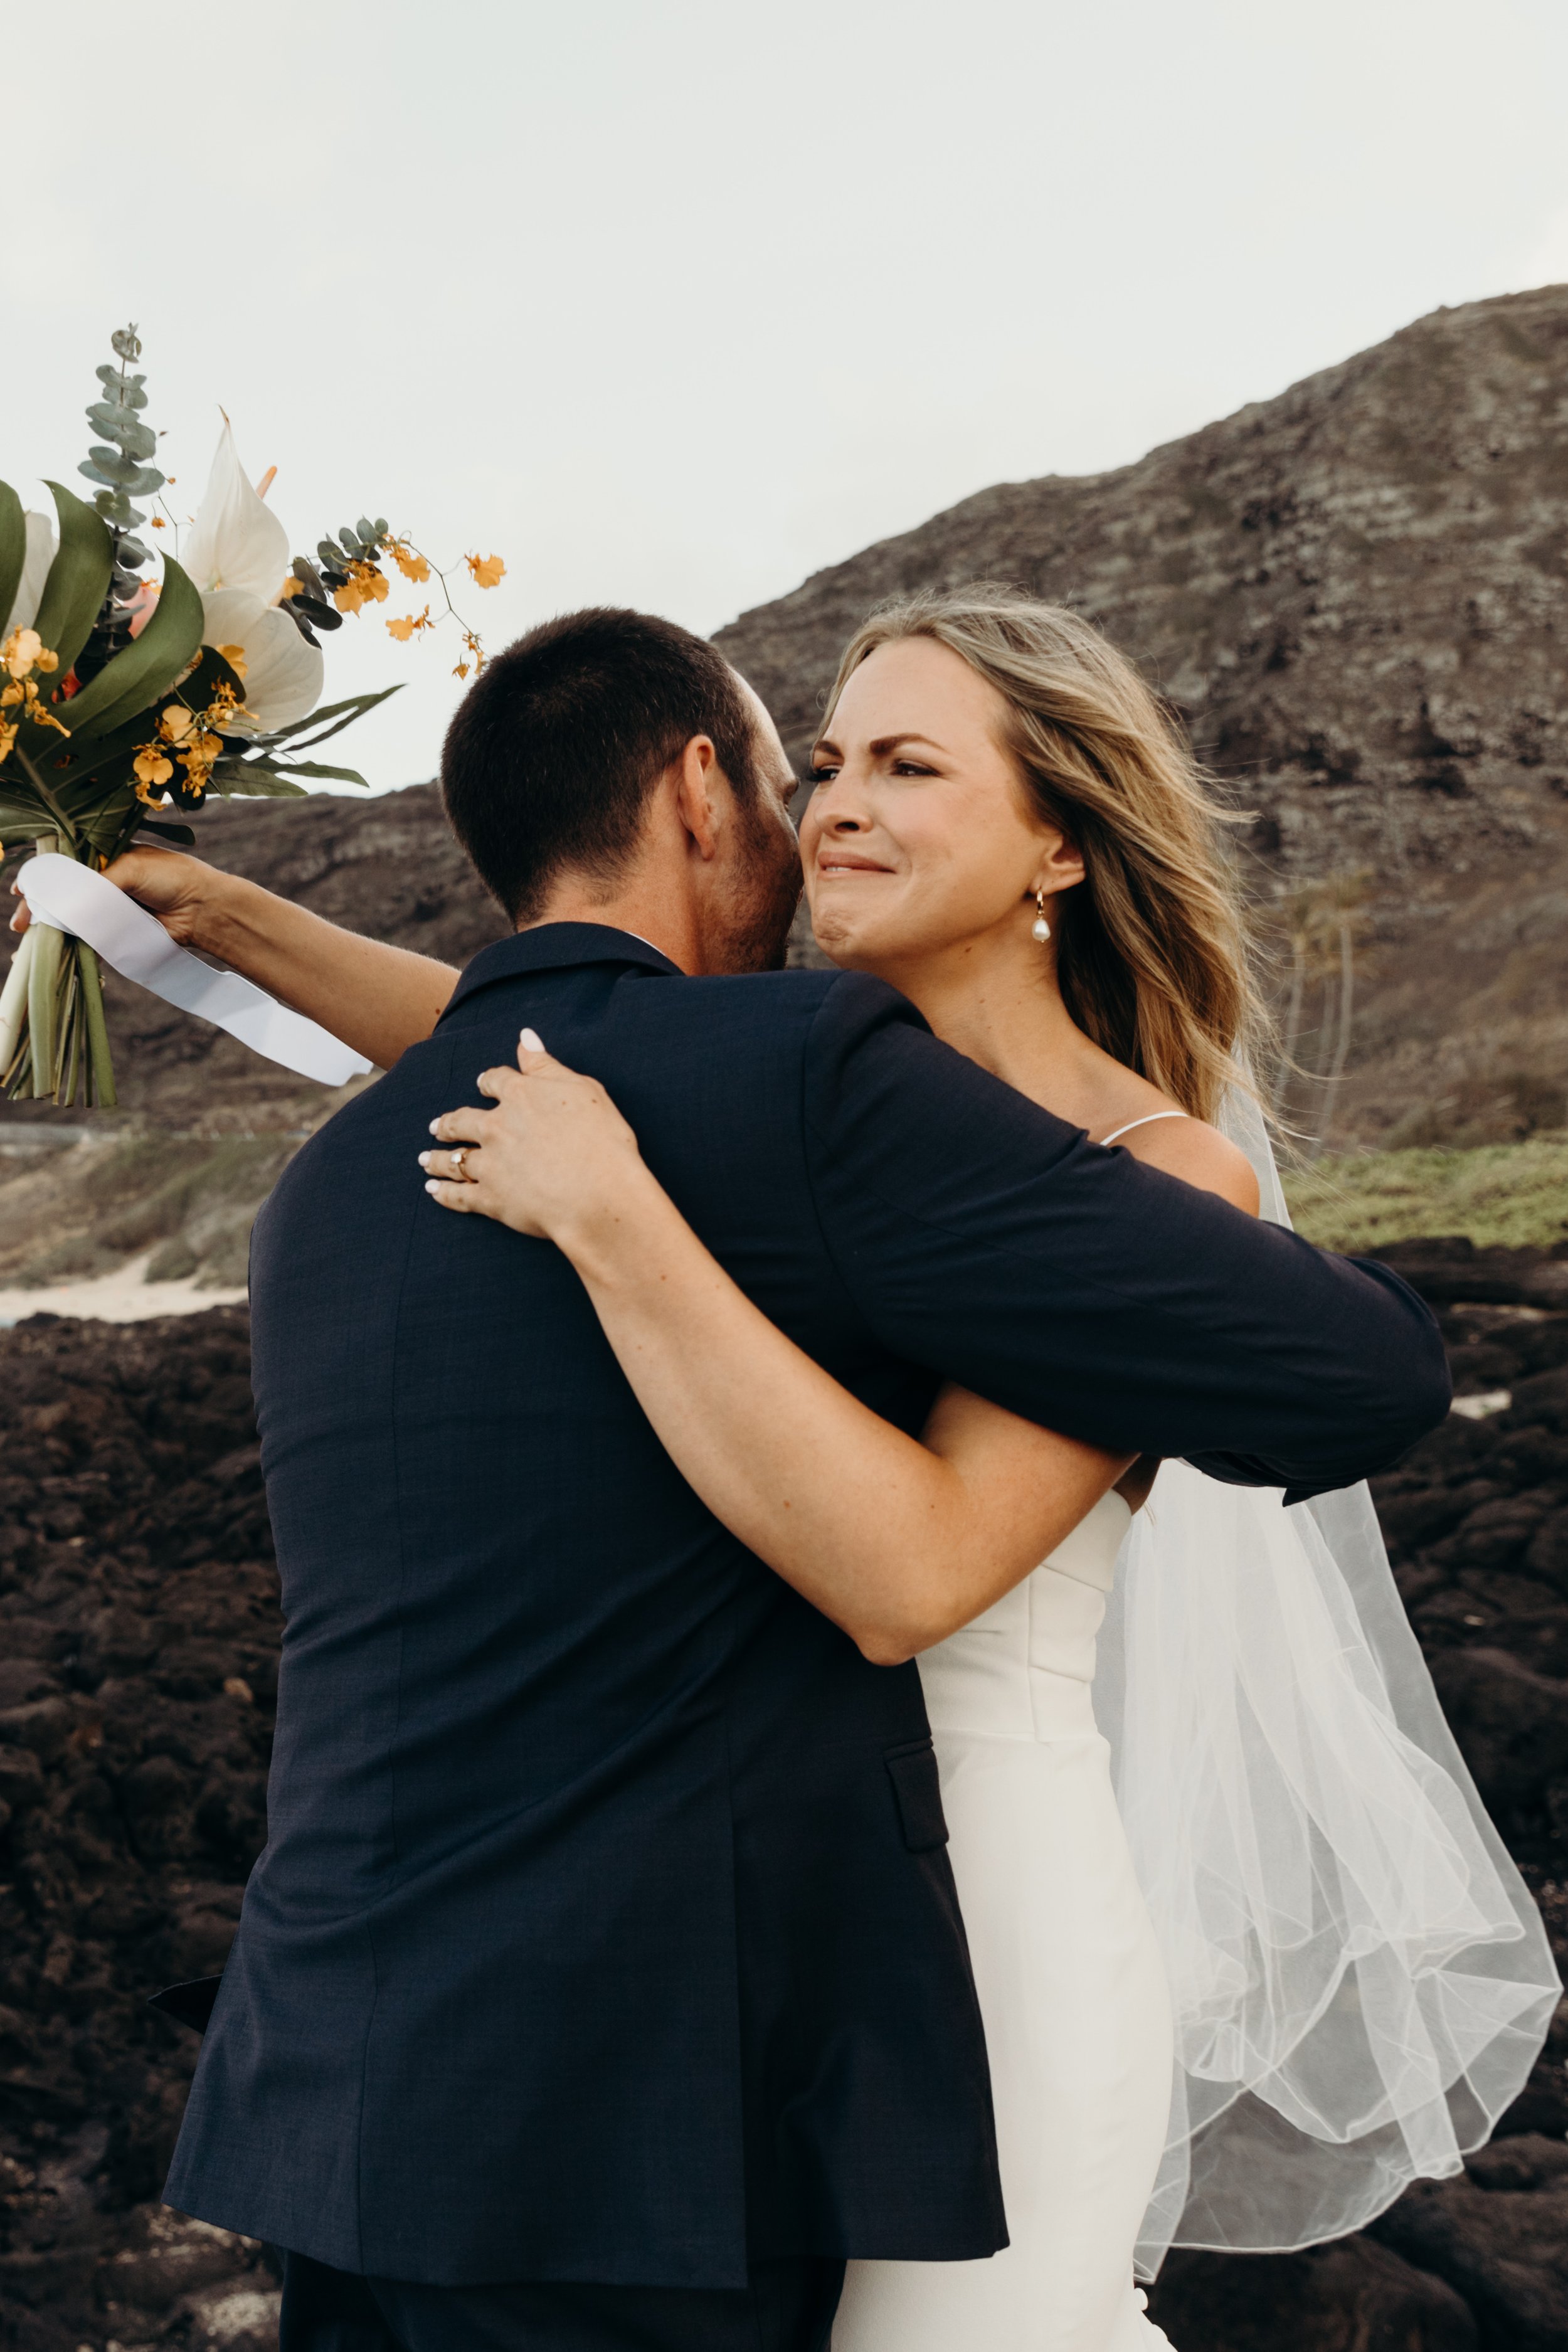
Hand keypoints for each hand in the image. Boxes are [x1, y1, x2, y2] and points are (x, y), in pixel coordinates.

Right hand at [9, 843, 217, 942]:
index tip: (22, 889)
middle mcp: (106, 882)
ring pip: (75, 916)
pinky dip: (75, 940)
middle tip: (21, 922)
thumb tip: (68, 900)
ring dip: (52, 926)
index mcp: (107, 857)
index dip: (43, 878)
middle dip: (40, 906)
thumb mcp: (130, 867)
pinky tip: (56, 944)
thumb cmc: (172, 877)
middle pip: (65, 894)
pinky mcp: (120, 930)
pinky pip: (92, 935)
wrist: (203, 908)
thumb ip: (97, 881)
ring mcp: (112, 907)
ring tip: (30, 935)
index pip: (66, 867)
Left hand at [420, 1030, 650, 1247]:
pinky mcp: (490, 1199)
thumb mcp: (582, 1089)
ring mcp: (490, 1164)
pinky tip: (433, 1191)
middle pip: (462, 1120)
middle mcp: (497, 1127)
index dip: (487, 1081)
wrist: (598, 1194)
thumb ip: (547, 1064)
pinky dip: (443, 1193)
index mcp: (521, 1096)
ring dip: (436, 1158)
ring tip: (424, 1159)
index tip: (482, 1084)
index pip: (496, 1080)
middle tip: (436, 1126)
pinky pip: (458, 1195)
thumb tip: (525, 1036)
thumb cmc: (601, 1141)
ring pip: (452, 1158)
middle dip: (448, 1123)